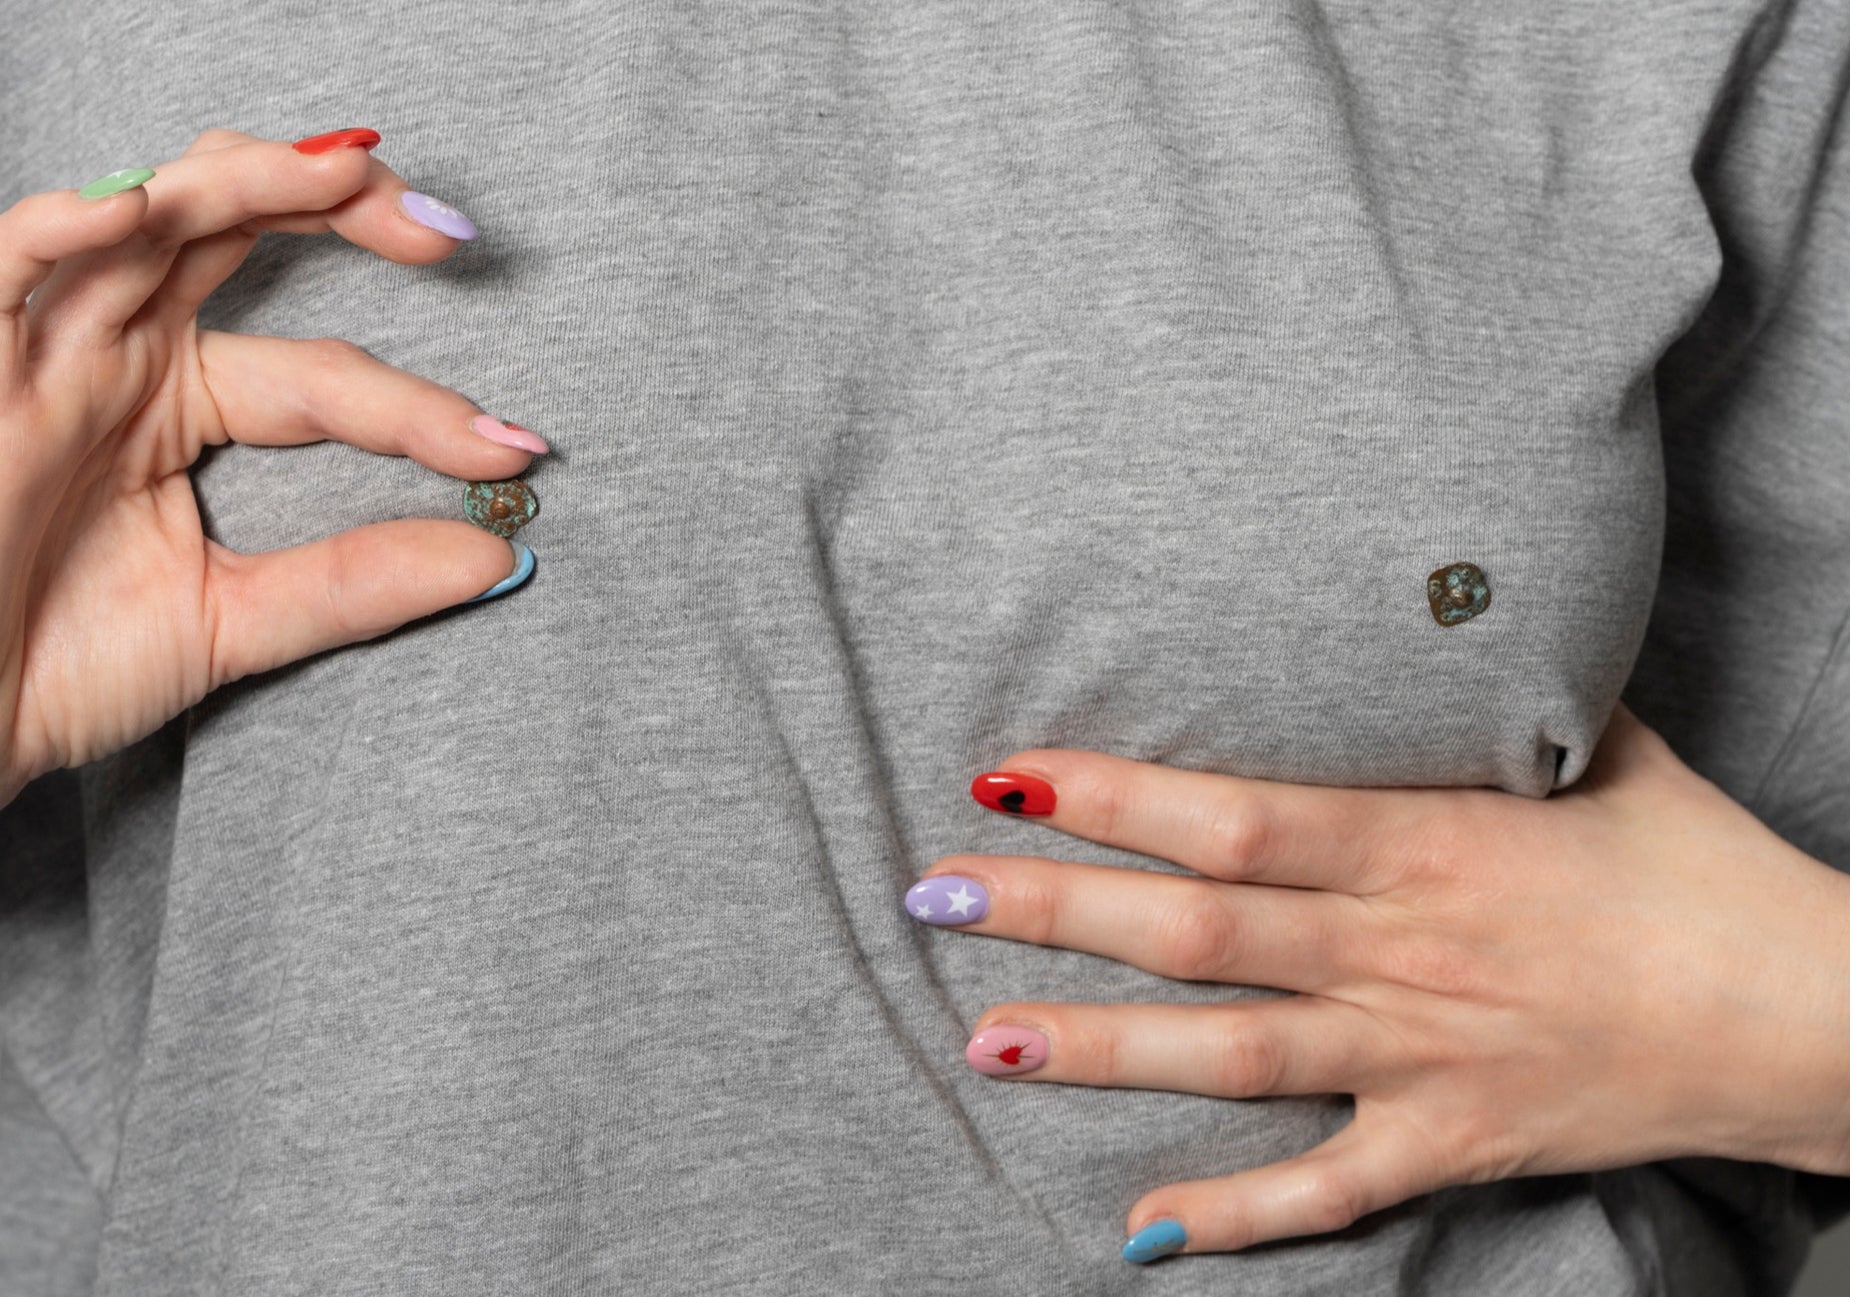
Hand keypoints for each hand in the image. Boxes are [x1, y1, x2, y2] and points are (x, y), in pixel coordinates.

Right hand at [0, 128, 540, 848]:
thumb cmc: (77, 666)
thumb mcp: (248, 619)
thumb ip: (363, 581)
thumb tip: (500, 552)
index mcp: (189, 402)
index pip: (326, 371)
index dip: (421, 404)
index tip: (517, 449)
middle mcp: (124, 364)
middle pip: (229, 232)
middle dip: (334, 205)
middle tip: (443, 227)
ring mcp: (51, 372)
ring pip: (134, 229)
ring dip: (235, 182)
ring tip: (336, 172)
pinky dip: (52, 233)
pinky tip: (130, 209)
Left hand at [917, 702, 1849, 1259]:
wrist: (1812, 1016)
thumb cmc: (1700, 869)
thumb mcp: (1600, 752)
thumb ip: (1488, 694)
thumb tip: (1430, 604)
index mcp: (1427, 843)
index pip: (1238, 818)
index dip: (1118, 796)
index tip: (1010, 769)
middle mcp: (1401, 952)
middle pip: (1198, 933)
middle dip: (1057, 911)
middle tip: (934, 892)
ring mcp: (1419, 1059)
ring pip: (1230, 1058)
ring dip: (1101, 1051)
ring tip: (982, 1036)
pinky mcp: (1452, 1145)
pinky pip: (1326, 1190)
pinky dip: (1234, 1215)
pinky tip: (1137, 1233)